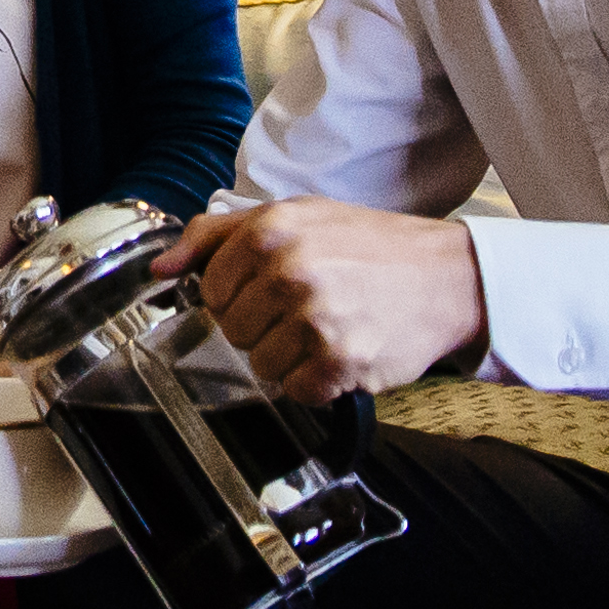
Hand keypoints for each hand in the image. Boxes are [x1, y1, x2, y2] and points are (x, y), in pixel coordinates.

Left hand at [172, 199, 482, 408]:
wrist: (447, 277)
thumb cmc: (367, 246)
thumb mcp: (294, 216)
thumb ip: (217, 236)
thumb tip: (161, 268)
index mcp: (269, 230)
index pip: (211, 289)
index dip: (239, 296)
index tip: (273, 290)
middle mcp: (288, 271)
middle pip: (233, 331)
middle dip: (265, 328)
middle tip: (308, 309)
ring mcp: (314, 318)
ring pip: (261, 366)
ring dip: (292, 358)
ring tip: (330, 329)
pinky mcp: (339, 361)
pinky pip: (298, 391)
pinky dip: (319, 383)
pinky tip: (344, 353)